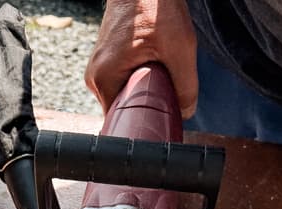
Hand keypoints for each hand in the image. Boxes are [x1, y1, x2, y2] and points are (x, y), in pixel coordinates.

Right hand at [85, 0, 197, 115]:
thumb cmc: (156, 7)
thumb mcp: (180, 49)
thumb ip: (185, 87)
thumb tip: (185, 113)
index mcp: (104, 79)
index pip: (120, 122)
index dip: (142, 124)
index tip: (160, 119)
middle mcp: (95, 77)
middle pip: (123, 111)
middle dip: (146, 107)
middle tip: (165, 92)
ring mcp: (99, 69)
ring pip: (125, 96)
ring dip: (144, 93)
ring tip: (159, 74)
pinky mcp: (106, 61)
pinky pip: (124, 83)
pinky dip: (140, 80)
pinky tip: (152, 67)